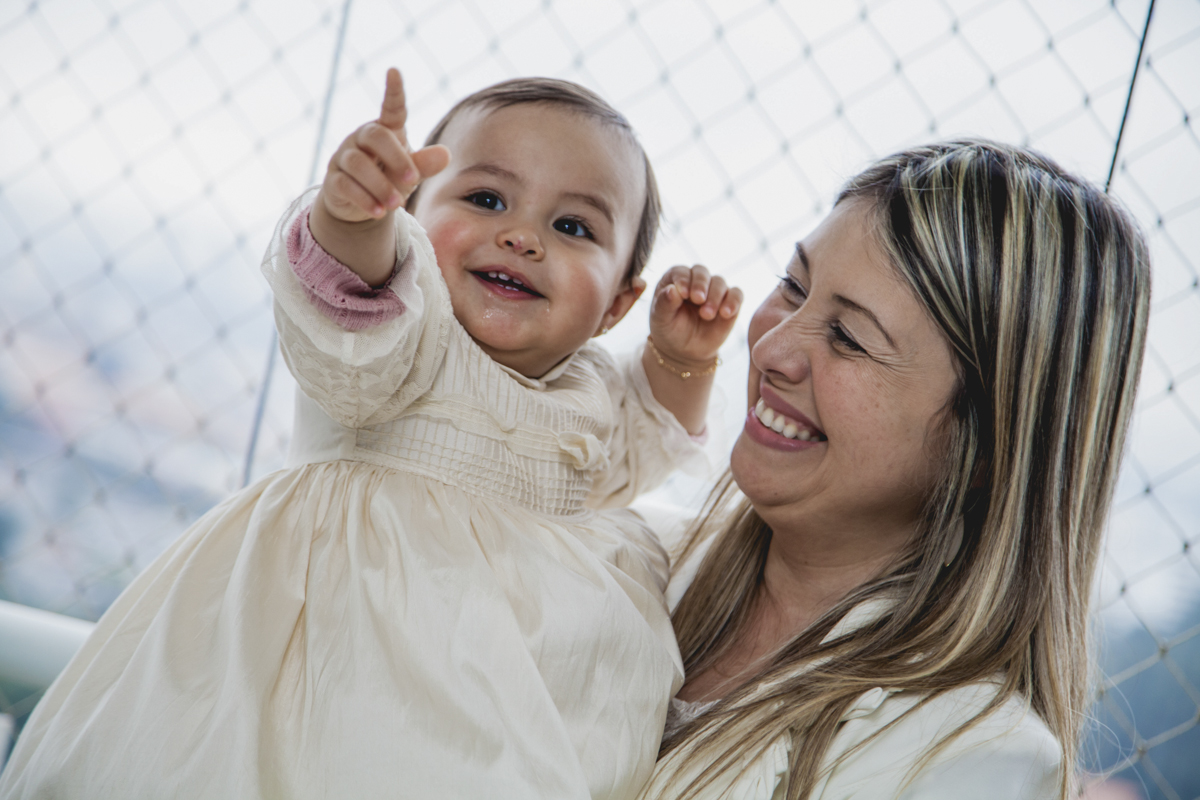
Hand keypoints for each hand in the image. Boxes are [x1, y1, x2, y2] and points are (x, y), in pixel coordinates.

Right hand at [318, 67, 450, 222]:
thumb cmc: (390, 179)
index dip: (393, 91)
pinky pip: (345, 185)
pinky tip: (380, 212)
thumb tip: (445, 155)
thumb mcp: (410, 173)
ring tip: (396, 206)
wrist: (363, 205)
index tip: (394, 71)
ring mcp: (344, 157)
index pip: (391, 108)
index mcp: (385, 131)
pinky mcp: (333, 179)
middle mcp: (362, 138)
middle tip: (413, 181)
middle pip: (375, 136)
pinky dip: (365, 200)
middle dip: (396, 158)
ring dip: (380, 186)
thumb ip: (425, 165)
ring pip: (358, 164)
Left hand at [648, 265, 741, 365]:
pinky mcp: (729, 300)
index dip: (683, 280)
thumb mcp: (661, 319)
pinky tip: (726, 313)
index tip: (683, 294)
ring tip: (707, 315)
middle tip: (698, 300)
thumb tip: (672, 290)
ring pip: (719, 282)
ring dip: (715, 296)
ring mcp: (713, 289)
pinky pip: (736, 294)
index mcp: (675, 279)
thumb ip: (664, 303)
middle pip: (701, 272)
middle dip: (700, 285)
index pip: (681, 272)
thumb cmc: (670, 330)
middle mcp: (695, 280)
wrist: (685, 350)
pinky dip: (733, 301)